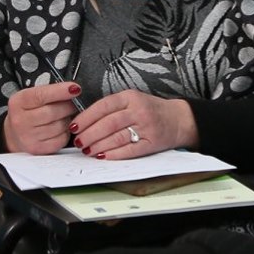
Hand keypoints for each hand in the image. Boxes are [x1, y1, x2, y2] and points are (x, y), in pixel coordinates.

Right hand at [3, 81, 83, 154]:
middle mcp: (20, 121)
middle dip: (68, 106)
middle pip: (53, 112)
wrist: (15, 135)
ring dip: (67, 119)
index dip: (60, 91)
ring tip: (63, 116)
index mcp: (18, 103)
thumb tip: (73, 90)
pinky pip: (61, 139)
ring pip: (60, 126)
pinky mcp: (38, 149)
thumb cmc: (28, 112)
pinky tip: (60, 129)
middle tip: (73, 103)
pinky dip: (65, 133)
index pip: (41, 95)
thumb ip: (50, 92)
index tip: (75, 88)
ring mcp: (28, 137)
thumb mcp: (31, 97)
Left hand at [72, 89, 197, 157]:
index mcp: (131, 97)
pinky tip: (103, 156)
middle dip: (89, 134)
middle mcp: (139, 110)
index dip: (86, 117)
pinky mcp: (152, 142)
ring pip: (116, 137)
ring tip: (87, 150)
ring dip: (98, 145)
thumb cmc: (151, 110)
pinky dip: (114, 154)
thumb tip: (84, 122)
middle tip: (78, 142)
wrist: (180, 119)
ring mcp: (146, 127)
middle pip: (108, 123)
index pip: (103, 106)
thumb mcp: (133, 100)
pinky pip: (129, 150)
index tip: (74, 126)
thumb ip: (112, 108)